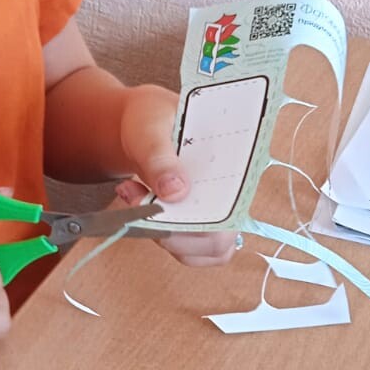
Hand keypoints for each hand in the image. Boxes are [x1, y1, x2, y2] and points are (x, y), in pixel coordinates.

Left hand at [118, 84, 237, 266]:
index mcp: (236, 164)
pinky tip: (136, 204)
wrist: (139, 125)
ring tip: (131, 193)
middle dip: (172, 231)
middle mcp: (231, 195)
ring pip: (197, 251)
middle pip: (217, 241)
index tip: (162, 201)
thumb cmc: (152, 118)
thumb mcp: (150, 126)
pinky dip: (155, 235)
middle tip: (136, 197)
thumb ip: (160, 155)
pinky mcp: (192, 225)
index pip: (237, 207)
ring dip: (159, 234)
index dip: (205, 219)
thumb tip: (177, 191)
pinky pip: (184, 250)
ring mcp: (212, 214)